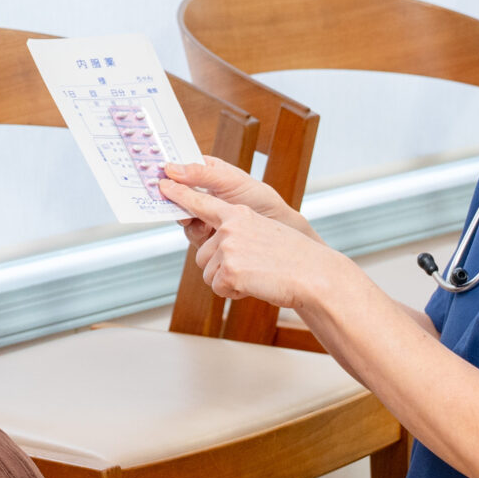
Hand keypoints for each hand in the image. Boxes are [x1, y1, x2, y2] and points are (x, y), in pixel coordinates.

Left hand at [156, 176, 352, 313]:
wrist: (314, 275)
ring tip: (256, 275)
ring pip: (208, 274)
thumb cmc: (294, 258)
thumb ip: (237, 234)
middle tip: (250, 269)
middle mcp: (230, 227)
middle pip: (202, 255)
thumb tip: (215, 249)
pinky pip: (218, 288)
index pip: (202, 202)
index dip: (180, 194)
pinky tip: (256, 284)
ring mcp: (229, 248)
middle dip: (220, 268)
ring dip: (228, 281)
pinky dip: (235, 292)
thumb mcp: (263, 233)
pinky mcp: (230, 270)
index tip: (163, 184)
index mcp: (239, 214)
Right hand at [159, 157, 312, 233]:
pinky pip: (191, 234)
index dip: (164, 170)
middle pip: (174, 194)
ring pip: (180, 216)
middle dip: (170, 198)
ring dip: (185, 218)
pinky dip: (196, 233)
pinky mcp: (206, 234)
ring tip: (195, 220)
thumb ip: (201, 175)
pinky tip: (206, 231)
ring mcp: (203, 214)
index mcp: (206, 171)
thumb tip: (171, 168)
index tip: (151, 172)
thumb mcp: (231, 181)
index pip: (178, 168)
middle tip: (164, 198)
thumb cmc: (261, 199)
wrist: (277, 229)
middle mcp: (202, 192)